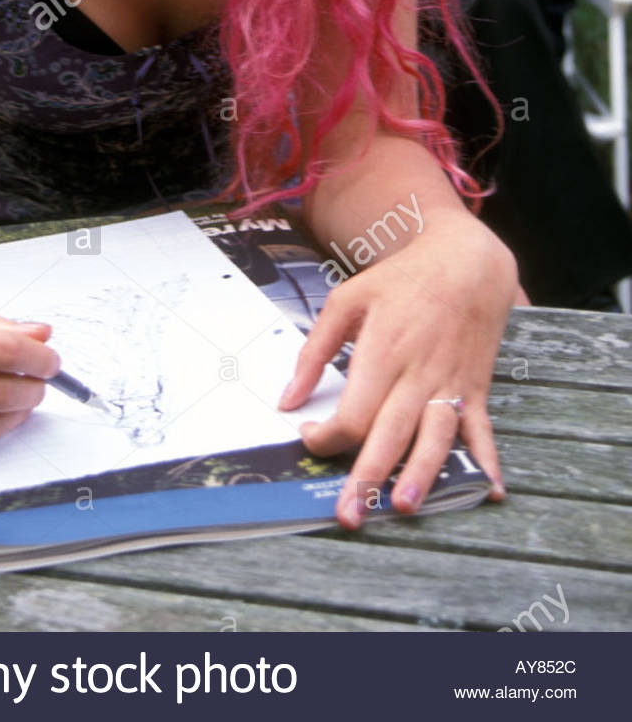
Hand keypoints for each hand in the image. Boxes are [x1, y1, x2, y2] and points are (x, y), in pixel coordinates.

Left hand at [278, 214, 517, 527]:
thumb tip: (287, 399)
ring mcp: (450, 384)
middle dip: (368, 478)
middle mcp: (418, 374)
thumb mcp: (347, 300)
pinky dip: (487, 460)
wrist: (466, 261)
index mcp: (383, 352)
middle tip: (349, 515)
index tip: (310, 435)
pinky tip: (491, 491)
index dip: (328, 434)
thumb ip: (314, 351)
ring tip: (404, 507)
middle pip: (391, 435)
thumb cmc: (402, 279)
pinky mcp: (474, 389)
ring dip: (422, 475)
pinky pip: (482, 430)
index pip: (354, 412)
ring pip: (436, 438)